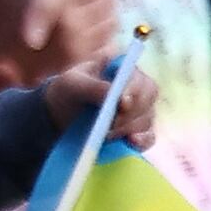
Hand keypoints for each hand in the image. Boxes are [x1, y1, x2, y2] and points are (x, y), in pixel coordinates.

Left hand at [43, 51, 163, 148]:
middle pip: (148, 97)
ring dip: (129, 128)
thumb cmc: (67, 91)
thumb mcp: (71, 84)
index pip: (137, 76)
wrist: (60, 114)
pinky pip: (149, 135)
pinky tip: (132, 142)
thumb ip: (91, 87)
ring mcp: (140, 109)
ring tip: (106, 135)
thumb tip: (115, 94)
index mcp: (121, 68)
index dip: (133, 89)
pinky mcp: (139, 129)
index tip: (122, 103)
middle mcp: (136, 86)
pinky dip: (143, 140)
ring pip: (147, 117)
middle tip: (111, 123)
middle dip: (131, 113)